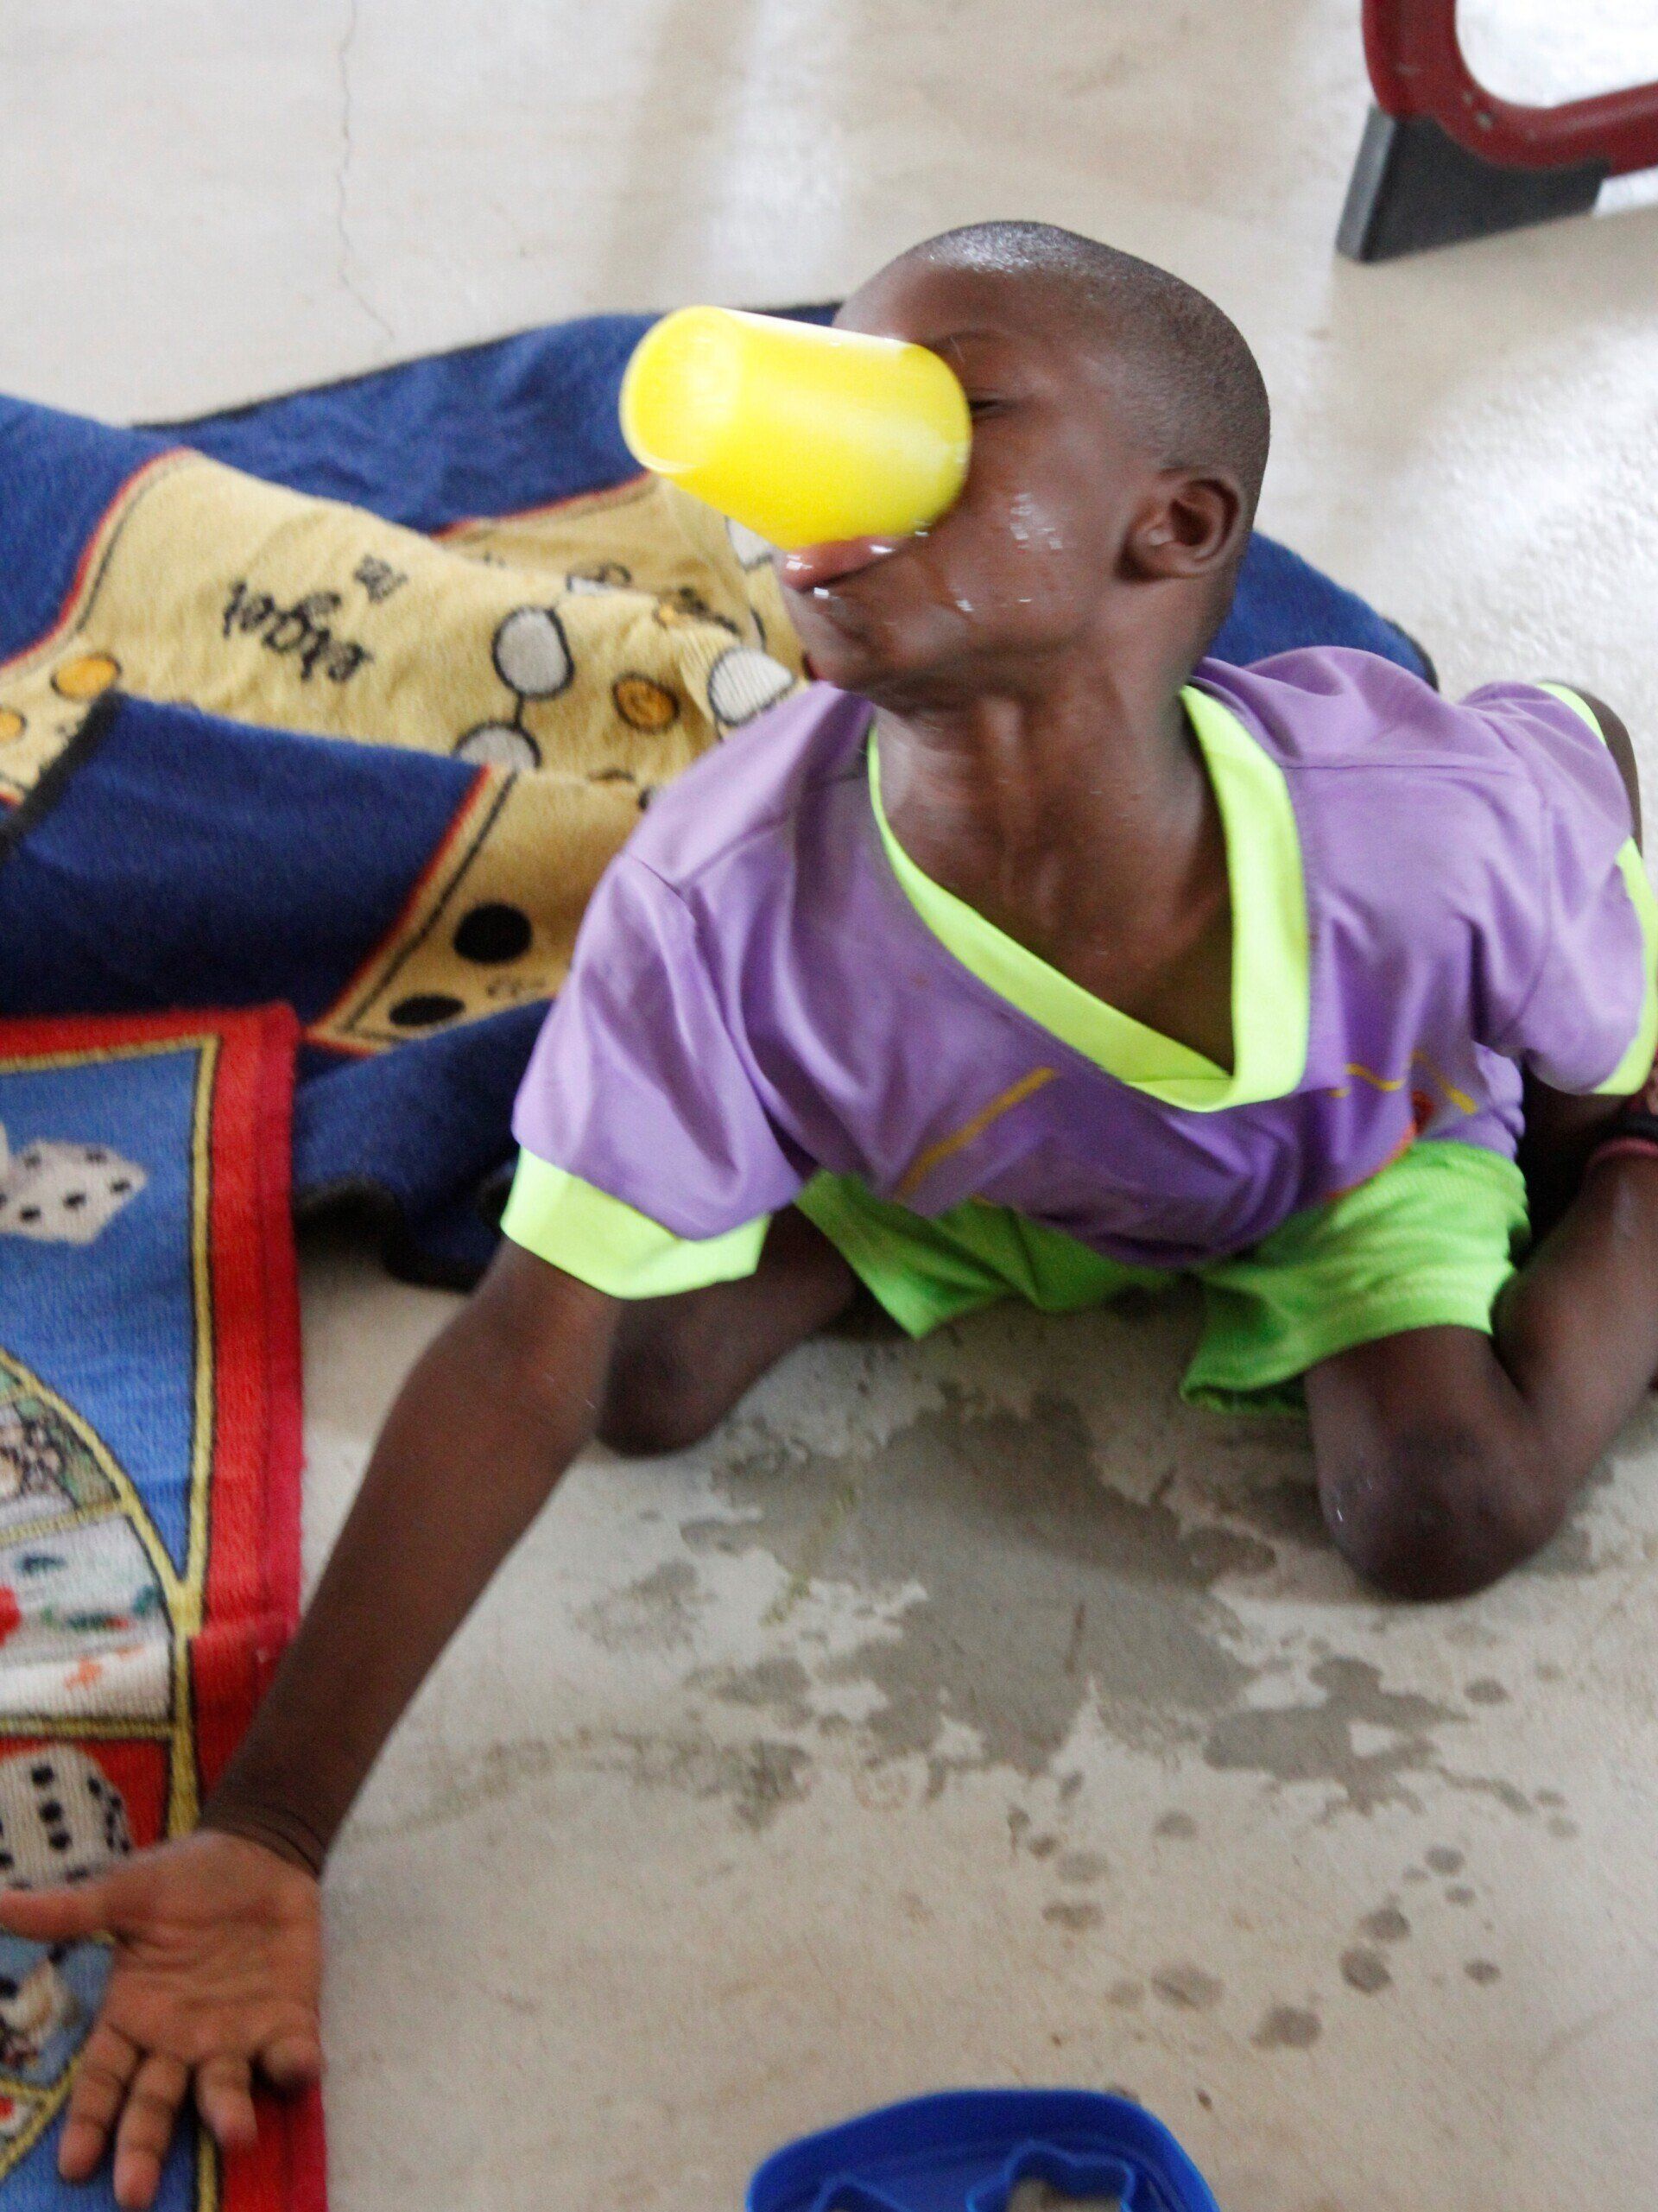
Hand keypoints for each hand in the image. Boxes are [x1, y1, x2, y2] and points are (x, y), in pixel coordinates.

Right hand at [0, 1829, 321, 2209]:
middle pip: (156, 2104)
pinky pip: (291, 2054)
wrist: (261, 1852)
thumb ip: (71, 1911)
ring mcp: (235, 2037)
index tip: (75, 2163)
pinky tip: (299, 2068)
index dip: (90, 2120)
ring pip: (225, 2090)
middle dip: (145, 2146)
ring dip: (229, 2114)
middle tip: (134, 2193)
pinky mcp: (288, 2021)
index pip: (105, 2079)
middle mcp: (181, 2041)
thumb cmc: (186, 1880)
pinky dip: (297, 2065)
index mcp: (135, 2016)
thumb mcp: (128, 1891)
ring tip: (233, 2133)